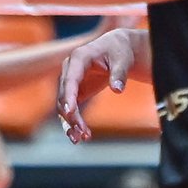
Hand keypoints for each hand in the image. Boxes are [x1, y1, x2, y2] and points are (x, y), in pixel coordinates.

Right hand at [56, 28, 140, 142]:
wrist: (117, 48)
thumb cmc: (119, 50)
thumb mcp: (123, 59)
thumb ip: (119, 74)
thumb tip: (118, 89)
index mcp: (79, 57)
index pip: (70, 79)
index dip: (69, 96)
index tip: (70, 112)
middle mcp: (69, 70)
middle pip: (64, 96)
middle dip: (71, 116)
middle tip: (82, 132)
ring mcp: (70, 82)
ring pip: (64, 105)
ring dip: (71, 122)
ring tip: (82, 138)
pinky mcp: (75, 92)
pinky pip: (71, 109)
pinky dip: (75, 122)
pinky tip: (82, 136)